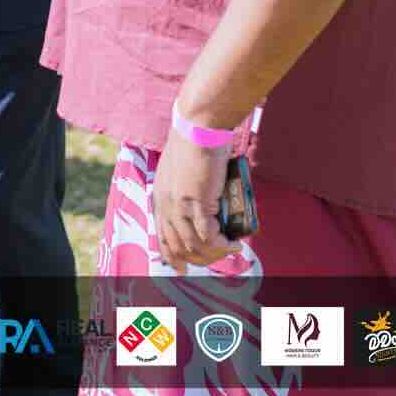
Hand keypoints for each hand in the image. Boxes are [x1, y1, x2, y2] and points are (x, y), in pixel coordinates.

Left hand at [151, 127, 236, 268]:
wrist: (199, 127)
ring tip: (231, 248)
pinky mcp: (196, 202)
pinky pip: (209, 236)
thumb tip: (208, 204)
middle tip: (219, 258)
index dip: (172, 256)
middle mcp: (165, 205)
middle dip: (199, 259)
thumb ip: (188, 188)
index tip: (182, 269)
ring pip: (194, 245)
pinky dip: (223, 244)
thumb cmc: (196, 142)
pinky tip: (235, 243)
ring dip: (215, 253)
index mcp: (160, 197)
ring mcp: (179, 205)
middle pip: (178, 246)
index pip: (161, 236)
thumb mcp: (183, 170)